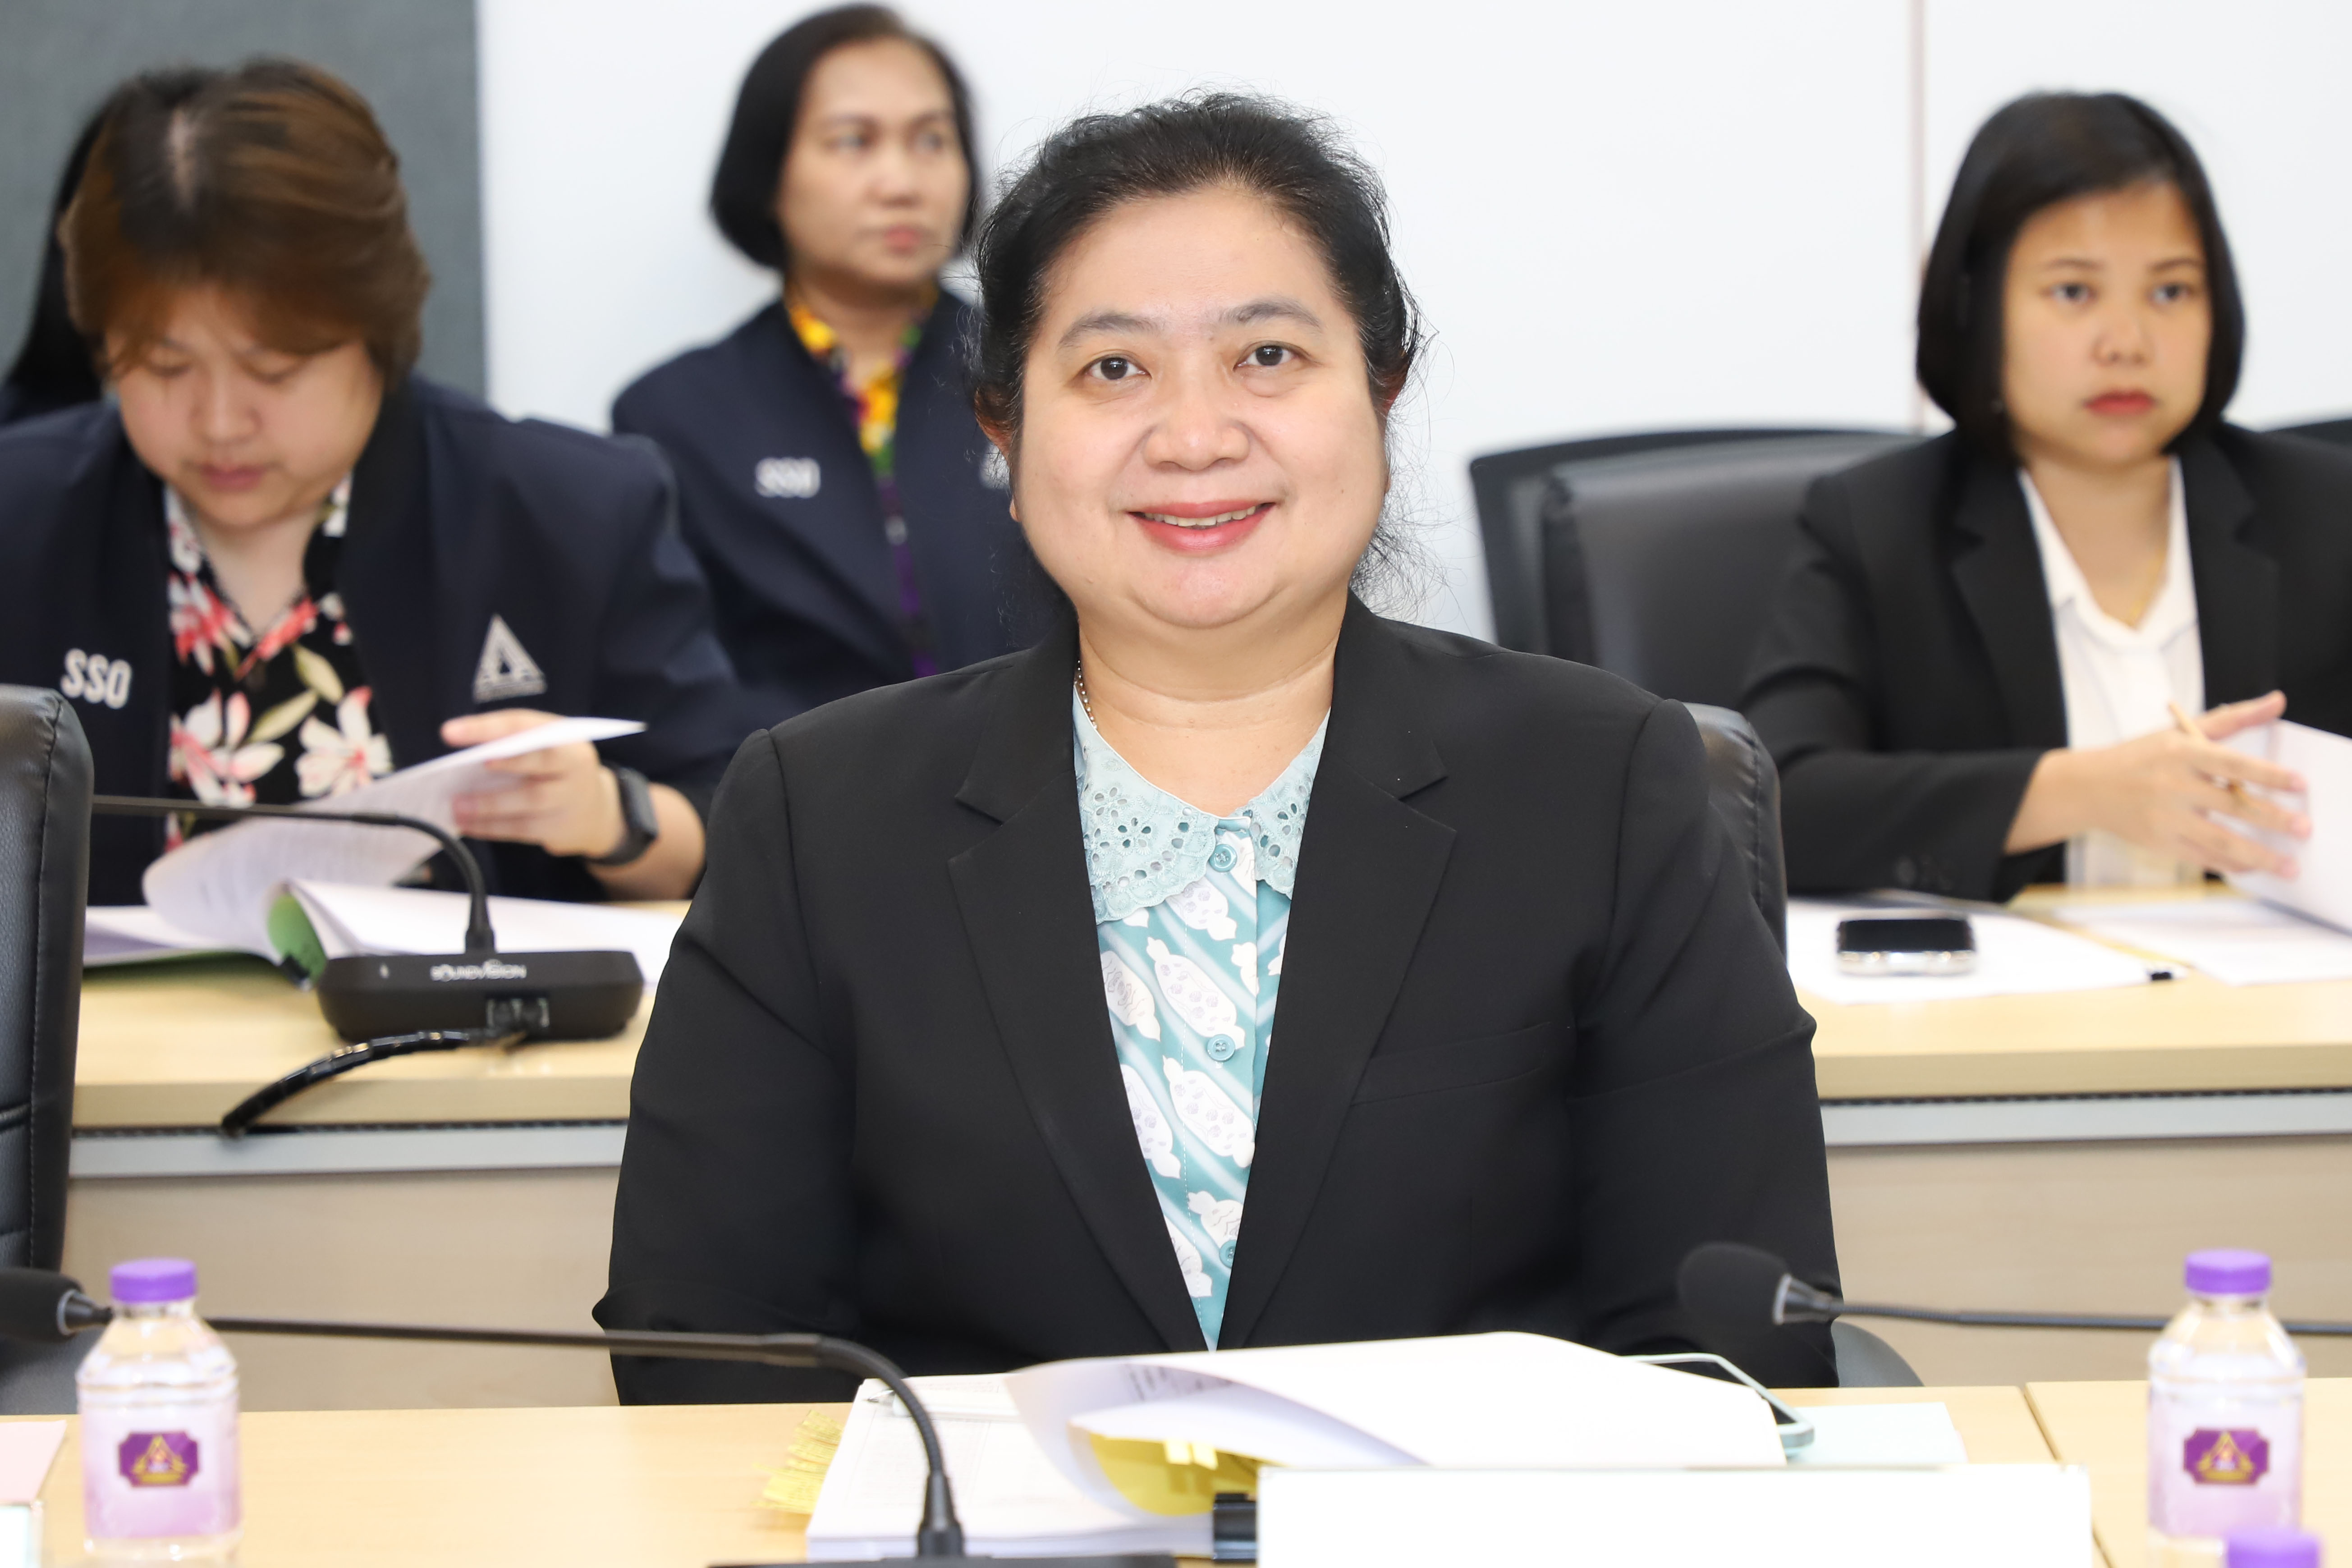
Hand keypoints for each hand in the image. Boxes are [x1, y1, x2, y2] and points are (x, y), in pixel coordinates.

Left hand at [441, 709, 627, 859]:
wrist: (596, 811)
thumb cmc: (556, 771)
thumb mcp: (546, 747)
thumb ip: (515, 744)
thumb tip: (463, 753)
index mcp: (564, 736)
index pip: (524, 725)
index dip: (487, 727)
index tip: (450, 732)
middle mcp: (573, 764)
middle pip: (538, 760)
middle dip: (501, 760)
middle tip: (459, 764)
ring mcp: (569, 798)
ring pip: (529, 800)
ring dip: (488, 804)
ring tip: (456, 805)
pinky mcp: (560, 828)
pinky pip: (522, 828)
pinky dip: (491, 828)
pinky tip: (467, 825)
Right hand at [2006, 692, 2309, 874]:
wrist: (2088, 788)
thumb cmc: (2142, 756)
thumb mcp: (2180, 730)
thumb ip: (2233, 718)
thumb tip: (2277, 700)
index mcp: (2180, 753)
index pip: (2232, 763)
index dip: (2268, 774)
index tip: (2299, 784)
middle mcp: (2172, 786)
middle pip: (2232, 806)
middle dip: (2273, 820)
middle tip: (2305, 829)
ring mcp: (2165, 818)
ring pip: (2221, 841)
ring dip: (2260, 856)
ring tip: (2289, 866)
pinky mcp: (2160, 843)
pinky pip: (2203, 858)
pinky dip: (2232, 865)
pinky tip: (2255, 867)